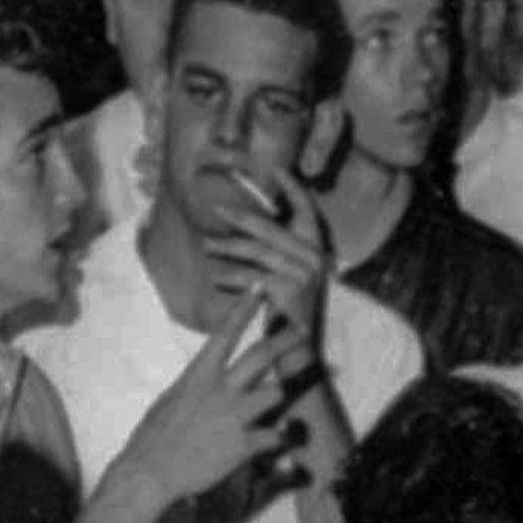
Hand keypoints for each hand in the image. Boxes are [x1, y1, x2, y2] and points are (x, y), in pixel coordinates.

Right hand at [107, 292, 296, 511]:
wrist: (150, 471)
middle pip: (262, 355)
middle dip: (286, 339)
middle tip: (303, 330)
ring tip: (282, 404)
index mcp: (198, 376)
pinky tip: (284, 444)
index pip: (225, 334)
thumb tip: (202, 382)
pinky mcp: (245, 444)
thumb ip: (193, 388)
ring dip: (280, 396)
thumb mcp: (169, 400)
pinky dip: (282, 438)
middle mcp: (221, 390)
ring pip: (276, 392)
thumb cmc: (153, 438)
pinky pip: (277, 436)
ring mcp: (235, 416)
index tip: (260, 289)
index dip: (244, 309)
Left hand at [202, 168, 334, 339]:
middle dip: (240, 218)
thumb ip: (277, 253)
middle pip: (270, 229)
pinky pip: (251, 276)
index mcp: (317, 250)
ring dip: (227, 248)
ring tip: (205, 247)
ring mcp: (304, 273)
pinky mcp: (289, 289)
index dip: (294, 188)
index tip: (276, 169)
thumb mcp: (289, 278)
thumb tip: (245, 225)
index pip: (308, 211)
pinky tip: (214, 278)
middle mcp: (314, 258)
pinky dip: (231, 277)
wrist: (299, 352)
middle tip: (215, 210)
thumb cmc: (289, 315)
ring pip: (257, 251)